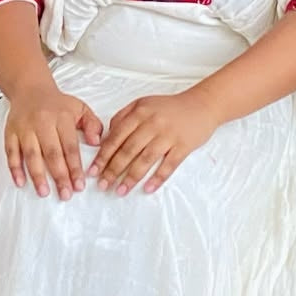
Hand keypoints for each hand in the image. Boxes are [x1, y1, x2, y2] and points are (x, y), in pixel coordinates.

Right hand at [5, 86, 103, 199]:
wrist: (30, 90)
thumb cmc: (58, 105)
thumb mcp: (80, 108)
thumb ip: (93, 125)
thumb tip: (96, 143)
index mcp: (62, 117)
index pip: (70, 146)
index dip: (75, 167)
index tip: (79, 185)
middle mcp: (43, 122)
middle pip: (52, 153)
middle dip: (59, 175)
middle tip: (65, 194)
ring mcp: (25, 127)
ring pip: (31, 154)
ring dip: (37, 175)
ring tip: (44, 192)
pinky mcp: (10, 132)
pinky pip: (11, 151)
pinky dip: (15, 168)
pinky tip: (21, 182)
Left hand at [89, 88, 218, 195]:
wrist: (202, 104)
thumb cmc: (169, 107)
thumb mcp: (143, 104)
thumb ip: (123, 117)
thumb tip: (106, 138)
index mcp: (140, 112)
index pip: (116, 137)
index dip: (103, 156)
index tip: (93, 170)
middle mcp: (152, 123)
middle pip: (128, 150)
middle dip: (113, 170)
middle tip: (102, 185)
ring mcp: (168, 135)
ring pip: (145, 159)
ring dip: (131, 177)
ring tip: (120, 191)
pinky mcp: (184, 145)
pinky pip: (169, 165)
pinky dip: (158, 178)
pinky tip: (148, 188)